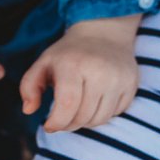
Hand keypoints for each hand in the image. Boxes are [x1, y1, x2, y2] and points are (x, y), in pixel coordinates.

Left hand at [20, 14, 139, 132]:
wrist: (103, 34)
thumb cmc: (69, 53)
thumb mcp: (43, 63)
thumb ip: (29, 86)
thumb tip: (29, 110)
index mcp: (73, 65)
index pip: (66, 105)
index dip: (56, 122)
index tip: (48, 125)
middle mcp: (99, 71)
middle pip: (83, 117)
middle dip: (68, 124)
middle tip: (62, 118)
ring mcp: (118, 78)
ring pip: (100, 120)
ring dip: (85, 122)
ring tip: (77, 110)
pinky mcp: (131, 84)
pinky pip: (115, 114)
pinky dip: (102, 114)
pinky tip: (94, 102)